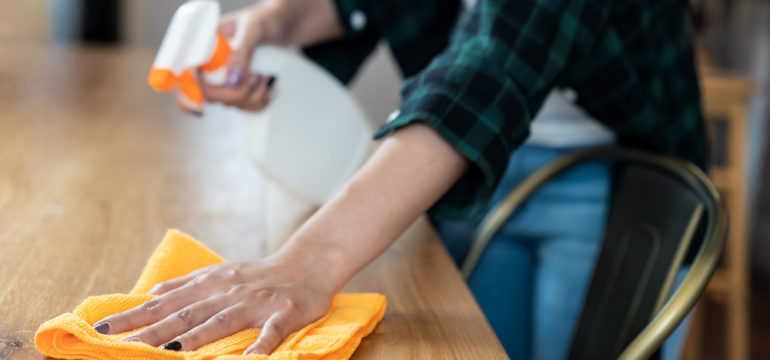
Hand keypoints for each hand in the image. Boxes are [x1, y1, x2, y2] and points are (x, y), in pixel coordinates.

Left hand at [92, 257, 335, 354]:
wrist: (307, 264)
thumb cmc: (258, 274)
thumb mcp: (217, 274)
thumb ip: (184, 286)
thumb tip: (147, 297)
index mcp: (209, 284)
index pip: (165, 303)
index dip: (134, 316)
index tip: (102, 330)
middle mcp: (228, 292)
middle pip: (187, 314)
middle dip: (153, 330)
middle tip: (122, 344)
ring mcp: (256, 303)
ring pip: (222, 321)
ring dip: (197, 337)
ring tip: (171, 352)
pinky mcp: (284, 313)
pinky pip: (271, 333)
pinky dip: (260, 347)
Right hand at [178, 0, 343, 114]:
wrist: (284, 25)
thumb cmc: (265, 19)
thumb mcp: (253, 29)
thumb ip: (242, 52)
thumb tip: (233, 81)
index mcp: (202, 47)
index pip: (183, 75)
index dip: (187, 95)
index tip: (199, 108)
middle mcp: (210, 65)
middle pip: (209, 96)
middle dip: (236, 92)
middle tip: (257, 75)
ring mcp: (225, 80)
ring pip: (231, 104)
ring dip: (254, 94)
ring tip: (267, 74)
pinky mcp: (242, 89)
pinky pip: (247, 107)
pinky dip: (262, 100)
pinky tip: (270, 85)